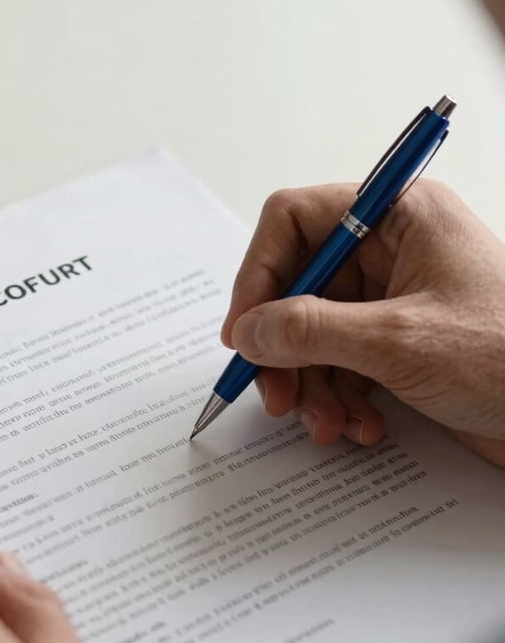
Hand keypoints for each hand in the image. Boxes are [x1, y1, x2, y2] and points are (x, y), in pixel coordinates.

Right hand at [221, 180, 504, 466]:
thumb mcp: (397, 342)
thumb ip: (309, 331)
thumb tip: (247, 330)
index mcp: (397, 216)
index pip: (294, 221)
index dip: (258, 274)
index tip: (243, 332)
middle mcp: (390, 250)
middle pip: (297, 287)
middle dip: (285, 349)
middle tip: (278, 397)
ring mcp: (393, 299)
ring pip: (314, 333)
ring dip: (313, 385)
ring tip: (328, 425)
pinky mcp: (399, 343)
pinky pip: (341, 362)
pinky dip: (340, 398)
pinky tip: (361, 427)